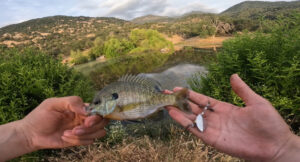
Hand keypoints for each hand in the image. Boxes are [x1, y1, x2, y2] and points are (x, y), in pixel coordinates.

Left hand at [20, 96, 108, 149]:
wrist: (31, 134)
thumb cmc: (40, 116)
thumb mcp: (53, 103)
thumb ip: (72, 102)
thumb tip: (87, 110)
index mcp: (80, 108)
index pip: (99, 109)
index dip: (98, 115)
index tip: (88, 120)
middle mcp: (84, 118)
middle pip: (103, 122)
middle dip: (93, 126)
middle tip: (79, 128)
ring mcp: (82, 130)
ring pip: (98, 133)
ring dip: (84, 134)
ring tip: (67, 133)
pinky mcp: (78, 140)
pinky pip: (88, 142)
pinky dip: (77, 140)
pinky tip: (64, 137)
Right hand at [166, 74, 298, 160]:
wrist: (275, 145)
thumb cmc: (269, 123)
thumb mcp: (256, 102)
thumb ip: (242, 90)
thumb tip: (233, 75)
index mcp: (225, 108)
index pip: (203, 99)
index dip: (190, 94)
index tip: (178, 88)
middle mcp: (216, 118)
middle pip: (193, 108)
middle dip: (180, 101)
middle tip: (166, 94)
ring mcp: (214, 129)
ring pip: (191, 118)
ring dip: (178, 112)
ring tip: (165, 104)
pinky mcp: (213, 140)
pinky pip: (195, 130)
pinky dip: (183, 123)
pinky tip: (174, 115)